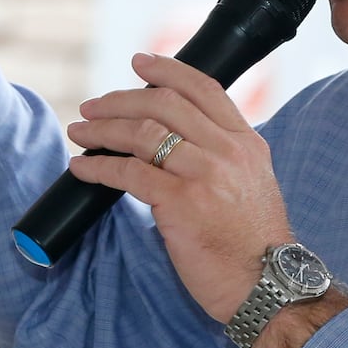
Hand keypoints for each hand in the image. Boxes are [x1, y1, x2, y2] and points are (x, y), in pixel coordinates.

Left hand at [64, 53, 293, 323]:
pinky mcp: (181, 204)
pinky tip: (82, 167)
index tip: (139, 62)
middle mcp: (228, 151)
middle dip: (120, 100)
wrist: (267, 284)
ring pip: (143, 133)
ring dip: (102, 129)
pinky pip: (129, 173)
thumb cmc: (254, 243)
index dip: (167, 70)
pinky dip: (98, 167)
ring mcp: (205, 175)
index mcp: (246, 142)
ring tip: (80, 131)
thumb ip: (223, 156)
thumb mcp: (252, 184)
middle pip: (165, 105)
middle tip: (92, 106)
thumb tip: (176, 139)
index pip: (204, 88)